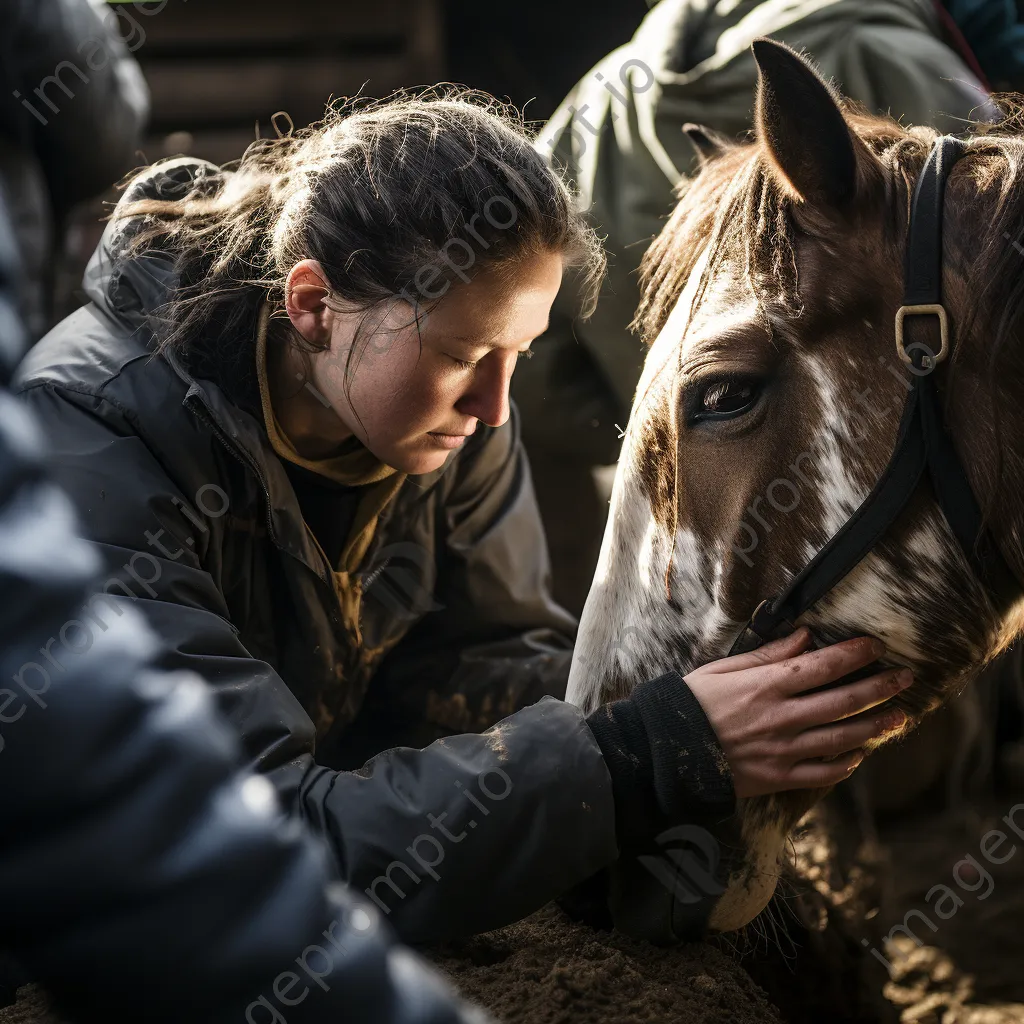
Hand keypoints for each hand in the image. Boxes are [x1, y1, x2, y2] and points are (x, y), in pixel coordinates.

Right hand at [683, 627, 910, 798]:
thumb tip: (805, 636)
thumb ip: (767, 654)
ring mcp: (782, 750)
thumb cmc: (693, 703)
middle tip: (905, 678)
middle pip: (842, 701)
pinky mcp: (779, 778)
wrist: (667, 751)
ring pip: (841, 738)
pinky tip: (861, 753)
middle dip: (879, 688)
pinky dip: (846, 764)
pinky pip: (822, 773)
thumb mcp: (724, 668)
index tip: (877, 646)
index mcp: (766, 685)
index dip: (854, 655)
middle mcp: (780, 717)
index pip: (822, 666)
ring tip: (899, 716)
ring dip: (875, 726)